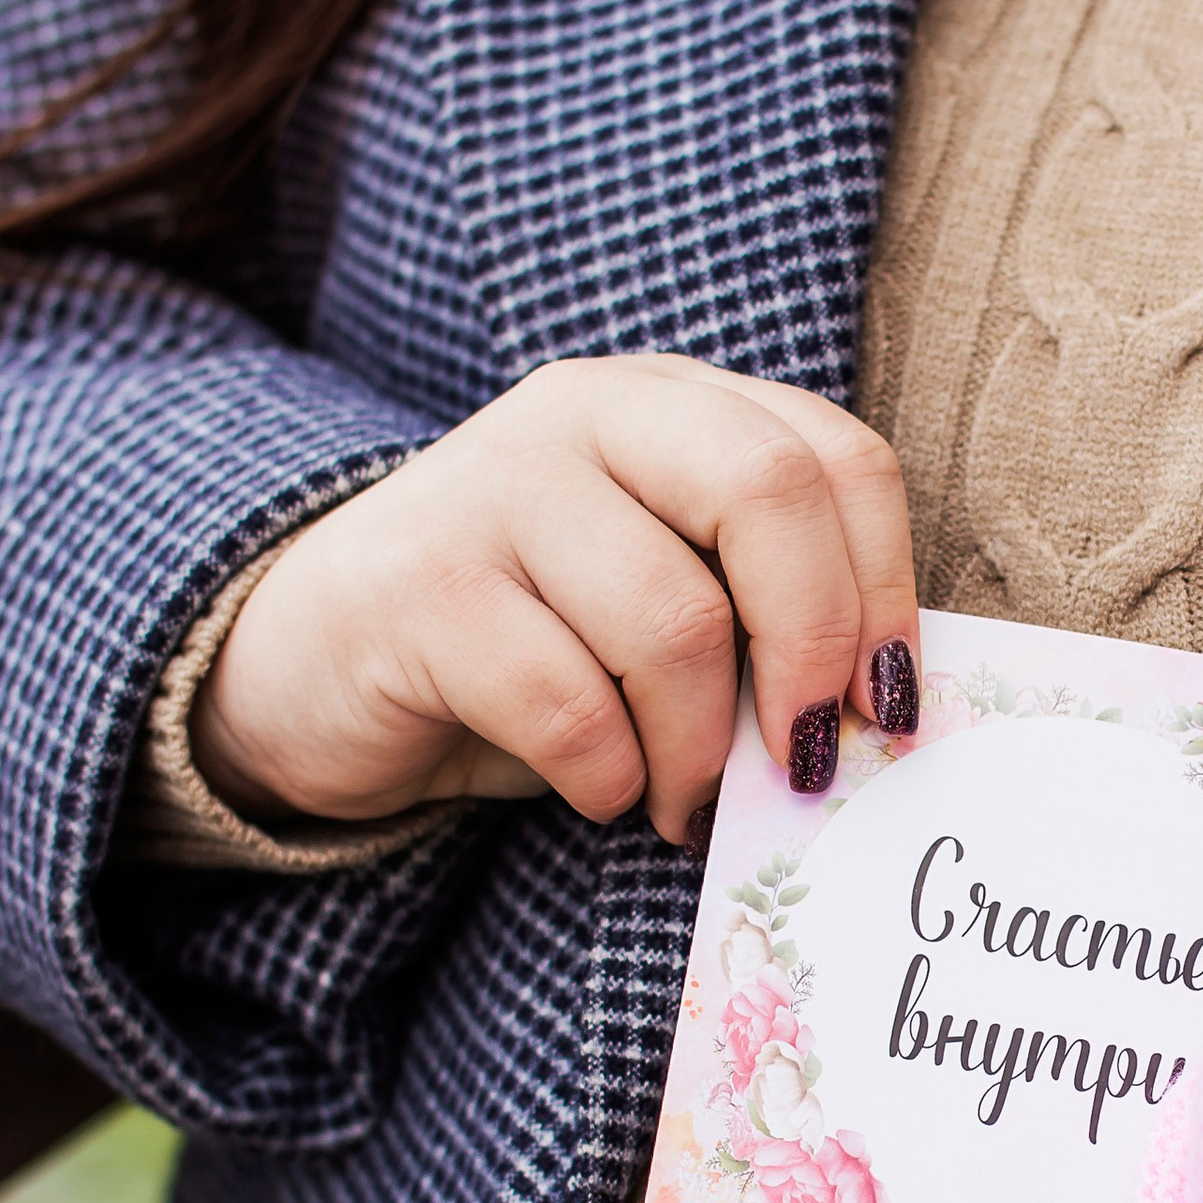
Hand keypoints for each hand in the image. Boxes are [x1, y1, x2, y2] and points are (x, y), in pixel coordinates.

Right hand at [192, 353, 917, 837]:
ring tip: (680, 797)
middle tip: (806, 760)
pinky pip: (569, 704)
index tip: (886, 708)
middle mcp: (588, 412)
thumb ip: (762, 616)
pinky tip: (597, 792)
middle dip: (812, 648)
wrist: (314, 668)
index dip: (884, 590)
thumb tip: (887, 715)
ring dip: (700, 750)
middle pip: (769, 494)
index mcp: (673, 404)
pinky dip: (607, 779)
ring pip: (673, 622)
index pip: (836, 457)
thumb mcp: (663, 605)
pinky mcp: (422, 585)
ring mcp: (495, 484)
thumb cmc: (529, 647)